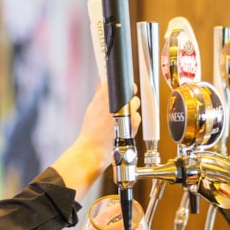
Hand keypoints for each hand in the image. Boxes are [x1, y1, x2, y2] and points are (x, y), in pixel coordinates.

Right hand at [50, 82, 141, 199]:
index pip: (120, 81)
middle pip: (132, 90)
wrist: (94, 148)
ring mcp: (128, 113)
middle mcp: (118, 103)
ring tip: (120, 117)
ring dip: (131, 108)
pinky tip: (122, 124)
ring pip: (135, 103)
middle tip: (120, 104)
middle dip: (128, 96)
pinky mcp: (135, 122)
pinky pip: (137, 116)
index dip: (123, 85)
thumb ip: (99, 92)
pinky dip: (133, 119)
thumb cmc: (91, 131)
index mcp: (105, 97)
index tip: (122, 87)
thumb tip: (102, 80)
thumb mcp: (92, 107)